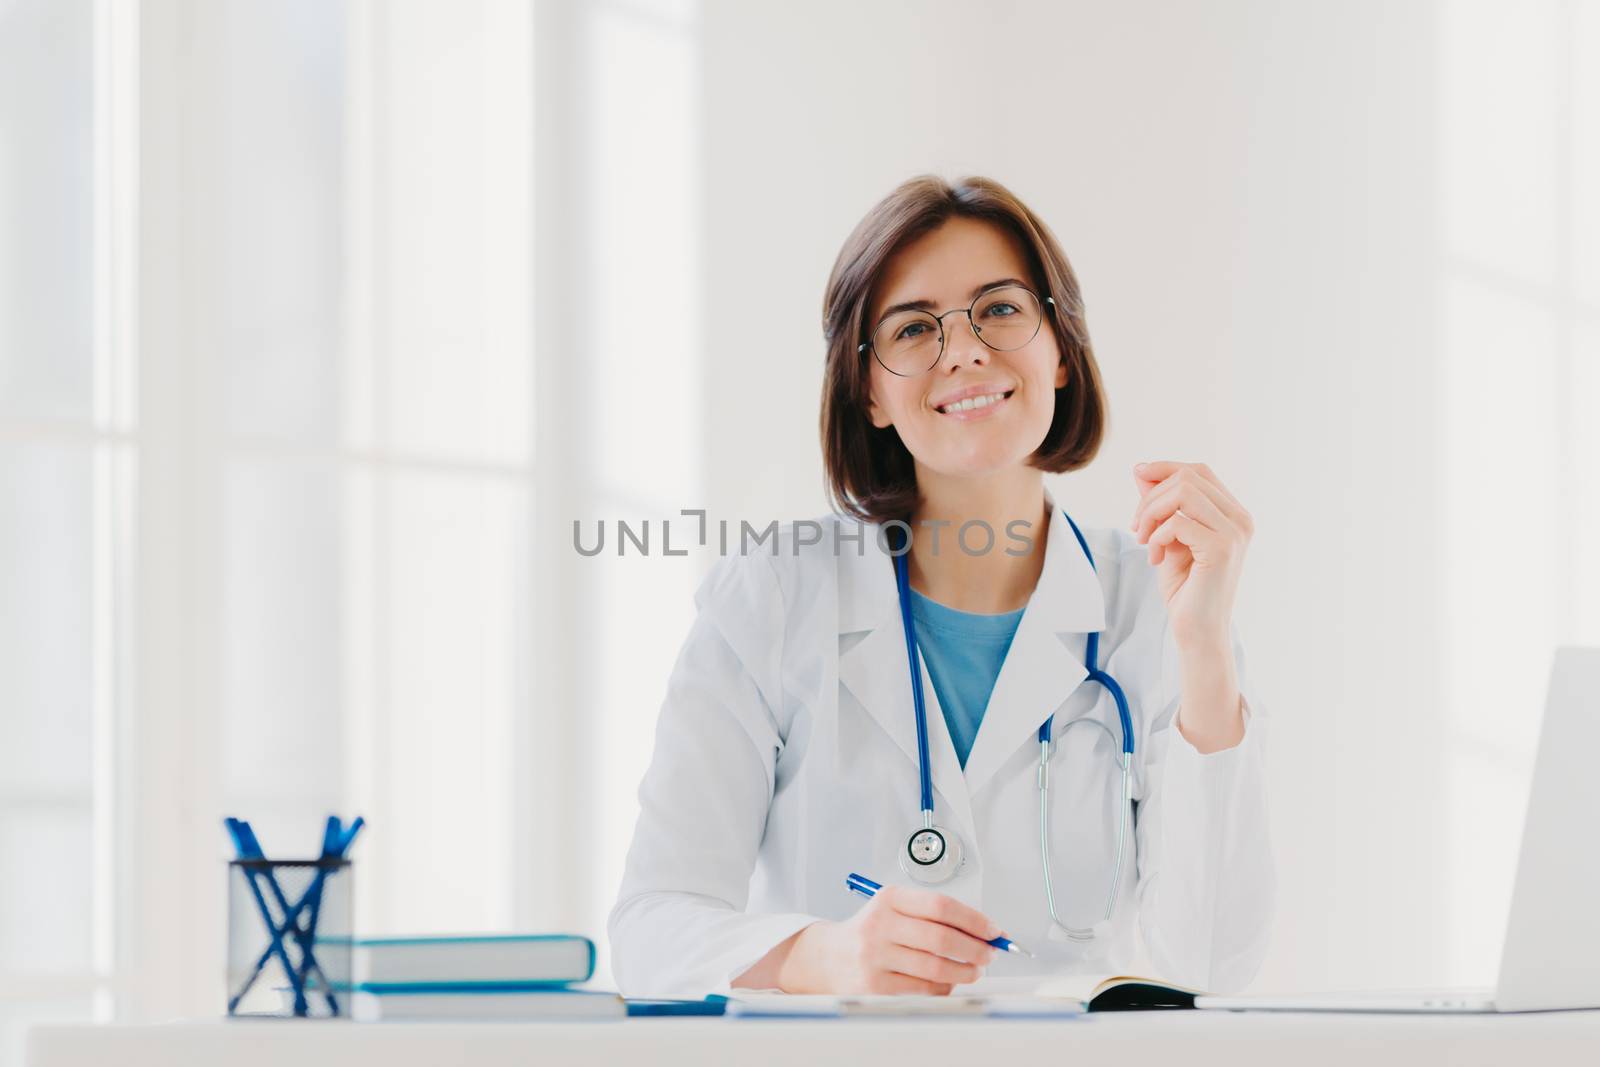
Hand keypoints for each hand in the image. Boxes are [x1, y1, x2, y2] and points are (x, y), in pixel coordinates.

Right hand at [771, 885, 1000, 994]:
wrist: (829, 957)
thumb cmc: (872, 931)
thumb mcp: (896, 909)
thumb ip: (935, 915)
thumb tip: (984, 932)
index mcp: (889, 898)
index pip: (941, 905)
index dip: (974, 919)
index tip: (993, 930)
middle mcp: (879, 924)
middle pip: (941, 937)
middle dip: (975, 948)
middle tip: (989, 954)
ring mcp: (874, 956)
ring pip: (935, 968)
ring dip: (964, 972)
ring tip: (974, 970)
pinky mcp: (874, 986)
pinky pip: (922, 989)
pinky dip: (944, 987)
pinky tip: (948, 982)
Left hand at [1129, 461, 1253, 651]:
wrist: (1197, 632)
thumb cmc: (1185, 589)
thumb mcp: (1167, 538)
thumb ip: (1159, 505)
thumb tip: (1141, 471)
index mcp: (1232, 514)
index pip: (1198, 471)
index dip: (1164, 468)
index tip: (1137, 478)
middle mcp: (1240, 518)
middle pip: (1188, 477)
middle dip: (1151, 496)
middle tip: (1136, 528)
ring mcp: (1235, 532)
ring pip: (1182, 492)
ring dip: (1151, 513)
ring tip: (1144, 540)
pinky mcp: (1222, 548)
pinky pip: (1177, 522)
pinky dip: (1156, 536)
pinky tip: (1155, 559)